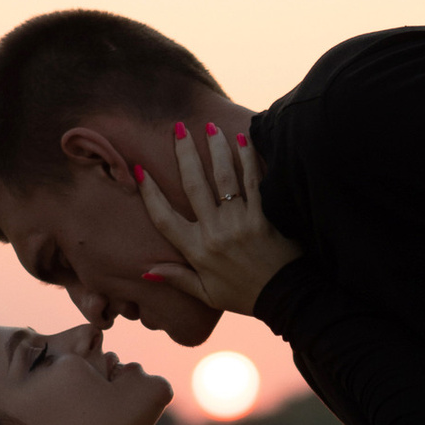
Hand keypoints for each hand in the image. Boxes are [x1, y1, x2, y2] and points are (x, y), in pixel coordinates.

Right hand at [133, 120, 297, 317]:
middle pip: (193, 185)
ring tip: (210, 127)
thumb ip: (177, 278)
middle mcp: (215, 233)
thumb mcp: (207, 294)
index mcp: (197, 251)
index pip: (164, 218)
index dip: (150, 193)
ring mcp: (240, 223)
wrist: (285, 298)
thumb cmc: (244, 295)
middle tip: (178, 129)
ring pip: (223, 178)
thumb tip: (146, 270)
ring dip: (216, 149)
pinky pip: (253, 182)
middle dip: (184, 154)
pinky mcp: (264, 217)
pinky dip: (248, 159)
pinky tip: (243, 139)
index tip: (140, 169)